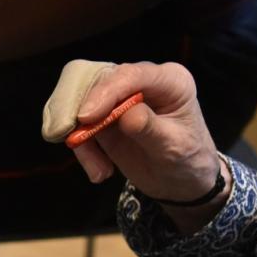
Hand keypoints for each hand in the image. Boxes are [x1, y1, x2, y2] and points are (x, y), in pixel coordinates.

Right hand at [44, 60, 226, 207]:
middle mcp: (140, 81)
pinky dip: (82, 148)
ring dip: (77, 135)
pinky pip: (77, 123)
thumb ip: (150, 128)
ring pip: (78, 100)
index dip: (105, 92)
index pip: (131, 74)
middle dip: (76, 107)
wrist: (182, 181)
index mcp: (168, 80)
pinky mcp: (101, 114)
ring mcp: (118, 96)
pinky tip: (100, 171)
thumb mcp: (174, 148)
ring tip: (98, 170)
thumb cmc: (188, 160)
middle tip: (69, 138)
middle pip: (95, 77)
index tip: (85, 117)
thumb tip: (126, 115)